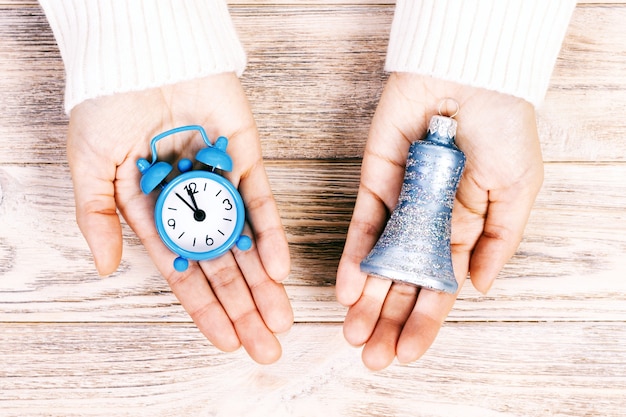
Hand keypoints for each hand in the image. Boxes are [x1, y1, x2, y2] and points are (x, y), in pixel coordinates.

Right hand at [67, 73, 292, 363]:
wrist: (139, 53)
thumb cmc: (107, 106)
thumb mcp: (89, 167)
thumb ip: (97, 218)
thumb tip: (106, 268)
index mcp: (155, 212)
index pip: (184, 272)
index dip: (205, 308)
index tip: (227, 340)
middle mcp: (192, 204)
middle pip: (222, 266)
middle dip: (243, 307)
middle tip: (266, 346)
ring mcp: (220, 182)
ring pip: (246, 242)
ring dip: (264, 282)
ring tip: (281, 320)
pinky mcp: (245, 155)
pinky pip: (260, 201)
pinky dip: (270, 234)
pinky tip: (279, 269)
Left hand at [336, 73, 543, 369]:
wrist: (472, 77)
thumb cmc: (504, 128)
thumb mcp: (519, 189)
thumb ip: (499, 240)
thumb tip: (477, 288)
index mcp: (465, 228)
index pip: (441, 285)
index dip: (425, 321)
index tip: (408, 353)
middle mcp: (429, 222)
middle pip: (405, 281)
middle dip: (388, 320)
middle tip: (371, 357)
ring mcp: (400, 204)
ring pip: (380, 262)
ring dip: (367, 299)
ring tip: (353, 334)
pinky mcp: (375, 182)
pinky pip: (364, 226)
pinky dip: (355, 257)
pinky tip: (348, 289)